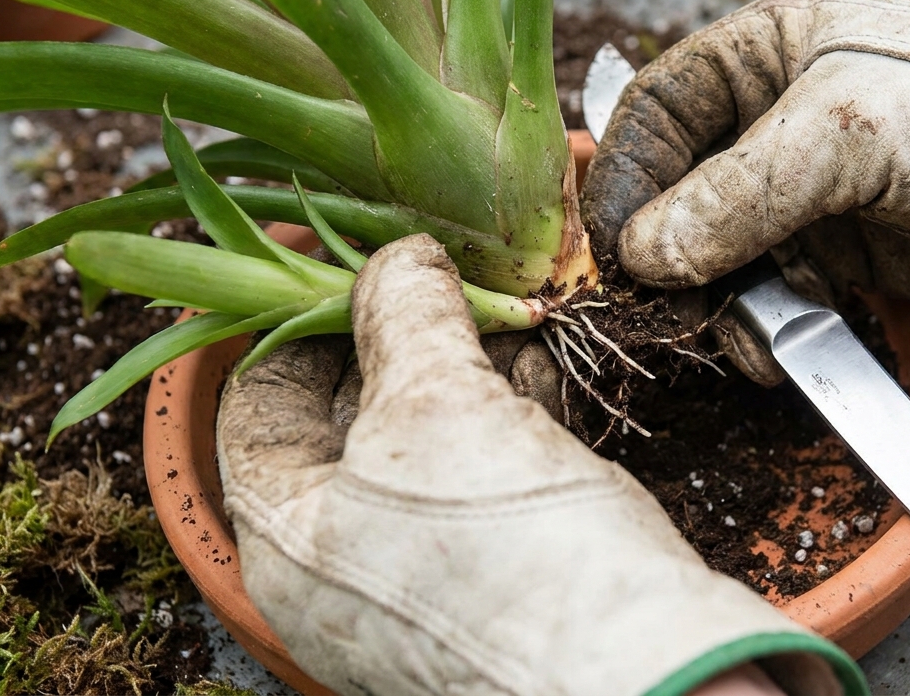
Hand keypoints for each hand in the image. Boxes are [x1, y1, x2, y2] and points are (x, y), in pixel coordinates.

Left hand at [215, 234, 861, 695]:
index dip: (307, 312)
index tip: (360, 255)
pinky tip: (543, 369)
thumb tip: (396, 260)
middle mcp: (342, 565)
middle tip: (450, 273)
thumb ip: (404, 316)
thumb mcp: (437, 407)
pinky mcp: (496, 579)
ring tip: (512, 311)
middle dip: (406, 334)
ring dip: (468, 367)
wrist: (648, 680)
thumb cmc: (511, 557)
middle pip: (350, 416)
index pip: (262, 398)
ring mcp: (421, 577)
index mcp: (287, 538)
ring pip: (427, 441)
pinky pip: (482, 477)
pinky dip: (507, 417)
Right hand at [583, 0, 909, 310]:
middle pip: (671, 191)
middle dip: (662, 254)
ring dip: (709, 304)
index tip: (615, 247)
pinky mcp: (830, 255)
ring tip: (734, 336)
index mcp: (764, 54)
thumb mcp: (849, 133)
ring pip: (710, 256)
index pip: (655, 111)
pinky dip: (757, 329)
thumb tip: (648, 255)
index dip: (623, 176)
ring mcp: (799, 193)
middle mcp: (770, 121)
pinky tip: (773, 352)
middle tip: (663, 306)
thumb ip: (742, 193)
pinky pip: (762, 296)